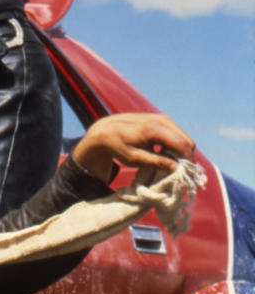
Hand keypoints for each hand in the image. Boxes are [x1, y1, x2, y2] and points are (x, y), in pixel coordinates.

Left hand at [71, 113, 195, 182]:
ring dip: (182, 152)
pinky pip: (176, 134)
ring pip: (183, 137)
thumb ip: (157, 162)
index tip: (187, 175)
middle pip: (186, 141)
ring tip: (173, 165)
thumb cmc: (118, 145)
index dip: (188, 161)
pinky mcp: (162, 119)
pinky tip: (166, 155)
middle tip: (181, 172)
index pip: (182, 144)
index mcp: (155, 129)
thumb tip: (177, 168)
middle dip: (187, 157)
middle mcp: (162, 120)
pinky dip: (176, 145)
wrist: (106, 130)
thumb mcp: (135, 158)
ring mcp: (163, 118)